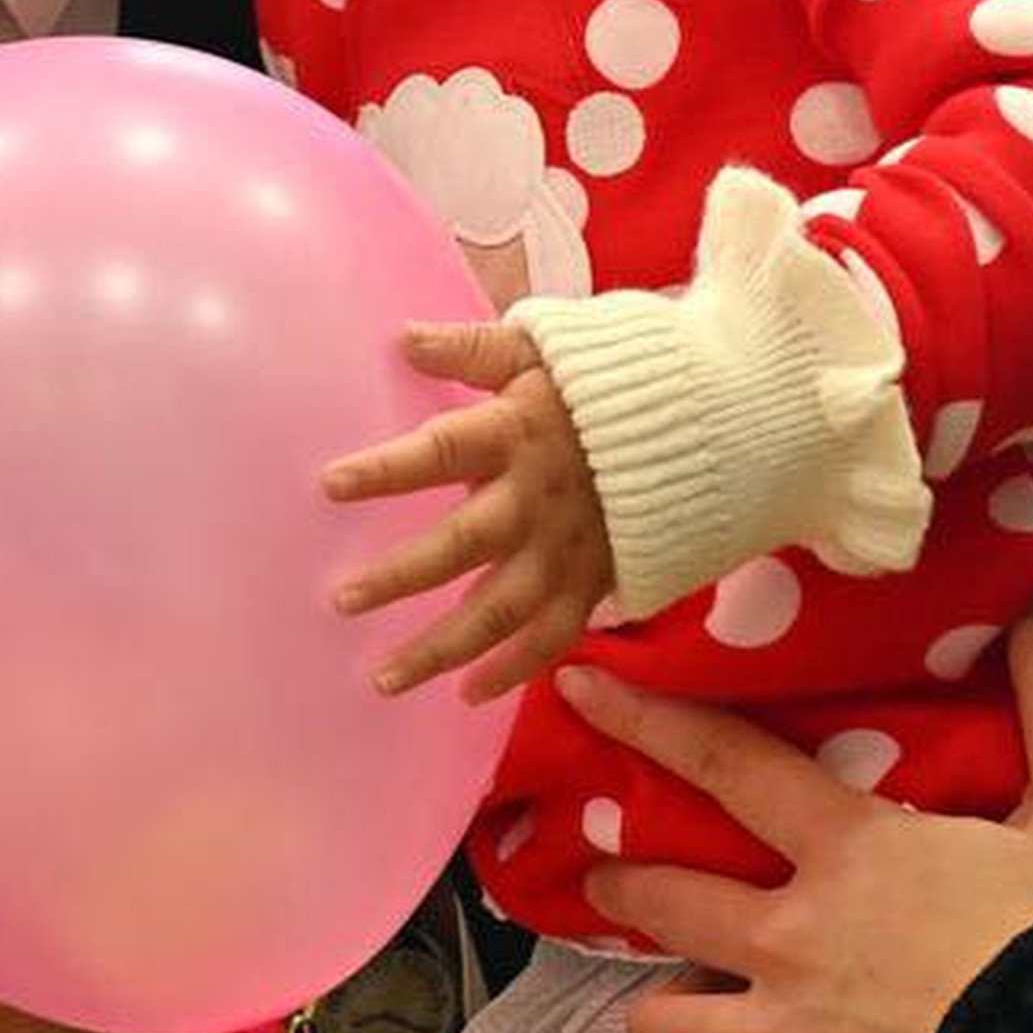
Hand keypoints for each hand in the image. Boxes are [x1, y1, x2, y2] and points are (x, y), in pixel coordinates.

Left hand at [320, 321, 614, 700]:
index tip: (328, 486)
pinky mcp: (597, 581)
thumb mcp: (539, 349)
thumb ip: (470, 349)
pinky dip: (515, 670)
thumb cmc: (603, 382)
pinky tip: (468, 694)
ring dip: (443, 647)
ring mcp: (569, 548)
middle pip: (462, 545)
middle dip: (401, 576)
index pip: (441, 450)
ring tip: (383, 679)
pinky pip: (553, 637)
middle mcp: (537, 499)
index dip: (387, 469)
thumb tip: (402, 338)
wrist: (703, 420)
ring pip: (502, 609)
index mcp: (517, 433)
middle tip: (342, 601)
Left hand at [562, 620, 1032, 1032]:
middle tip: (602, 874)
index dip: (651, 720)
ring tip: (674, 1009)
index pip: (729, 765)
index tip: (578, 690)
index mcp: (852, 855)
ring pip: (671, 1024)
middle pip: (671, 900)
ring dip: (666, 1009)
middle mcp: (795, 942)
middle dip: (624, 881)